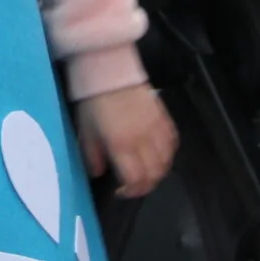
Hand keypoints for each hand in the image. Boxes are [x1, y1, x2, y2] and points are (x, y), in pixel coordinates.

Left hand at [77, 82, 177, 199]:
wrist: (110, 69)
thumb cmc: (93, 99)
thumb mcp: (86, 128)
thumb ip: (92, 154)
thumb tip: (99, 172)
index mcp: (122, 144)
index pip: (136, 178)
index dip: (131, 191)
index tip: (121, 191)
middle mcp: (143, 139)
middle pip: (155, 173)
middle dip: (146, 185)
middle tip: (134, 185)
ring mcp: (156, 127)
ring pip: (167, 160)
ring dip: (159, 171)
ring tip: (146, 171)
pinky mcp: (163, 116)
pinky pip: (173, 141)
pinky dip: (169, 153)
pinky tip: (159, 154)